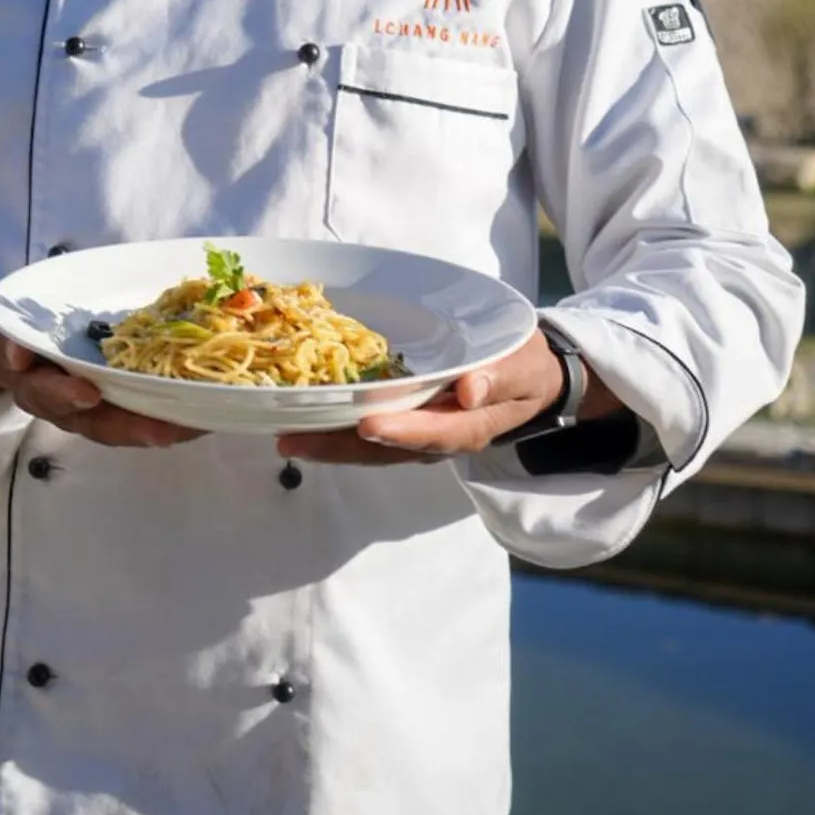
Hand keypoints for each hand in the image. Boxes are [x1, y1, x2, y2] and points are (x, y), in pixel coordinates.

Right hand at [0, 306, 203, 448]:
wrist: (16, 337)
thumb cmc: (9, 328)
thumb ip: (2, 337)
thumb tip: (17, 355)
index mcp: (34, 385)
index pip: (48, 395)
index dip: (67, 396)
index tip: (89, 393)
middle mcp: (66, 405)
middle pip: (96, 423)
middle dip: (130, 427)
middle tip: (164, 431)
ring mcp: (93, 406)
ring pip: (123, 424)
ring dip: (158, 426)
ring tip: (194, 425)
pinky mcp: (117, 396)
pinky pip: (140, 409)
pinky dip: (168, 413)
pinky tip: (201, 412)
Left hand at [277, 328, 616, 466]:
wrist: (529, 377)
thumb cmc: (526, 366)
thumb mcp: (524, 364)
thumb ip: (501, 375)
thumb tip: (469, 389)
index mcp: (470, 425)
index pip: (433, 433)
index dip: (401, 432)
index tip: (367, 425)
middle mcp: (438, 437)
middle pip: (387, 449)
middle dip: (340, 446)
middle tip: (295, 439)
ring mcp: (419, 434)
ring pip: (371, 447)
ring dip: (329, 443)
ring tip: (285, 436)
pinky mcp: (406, 422)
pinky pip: (369, 433)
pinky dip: (338, 429)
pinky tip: (305, 419)